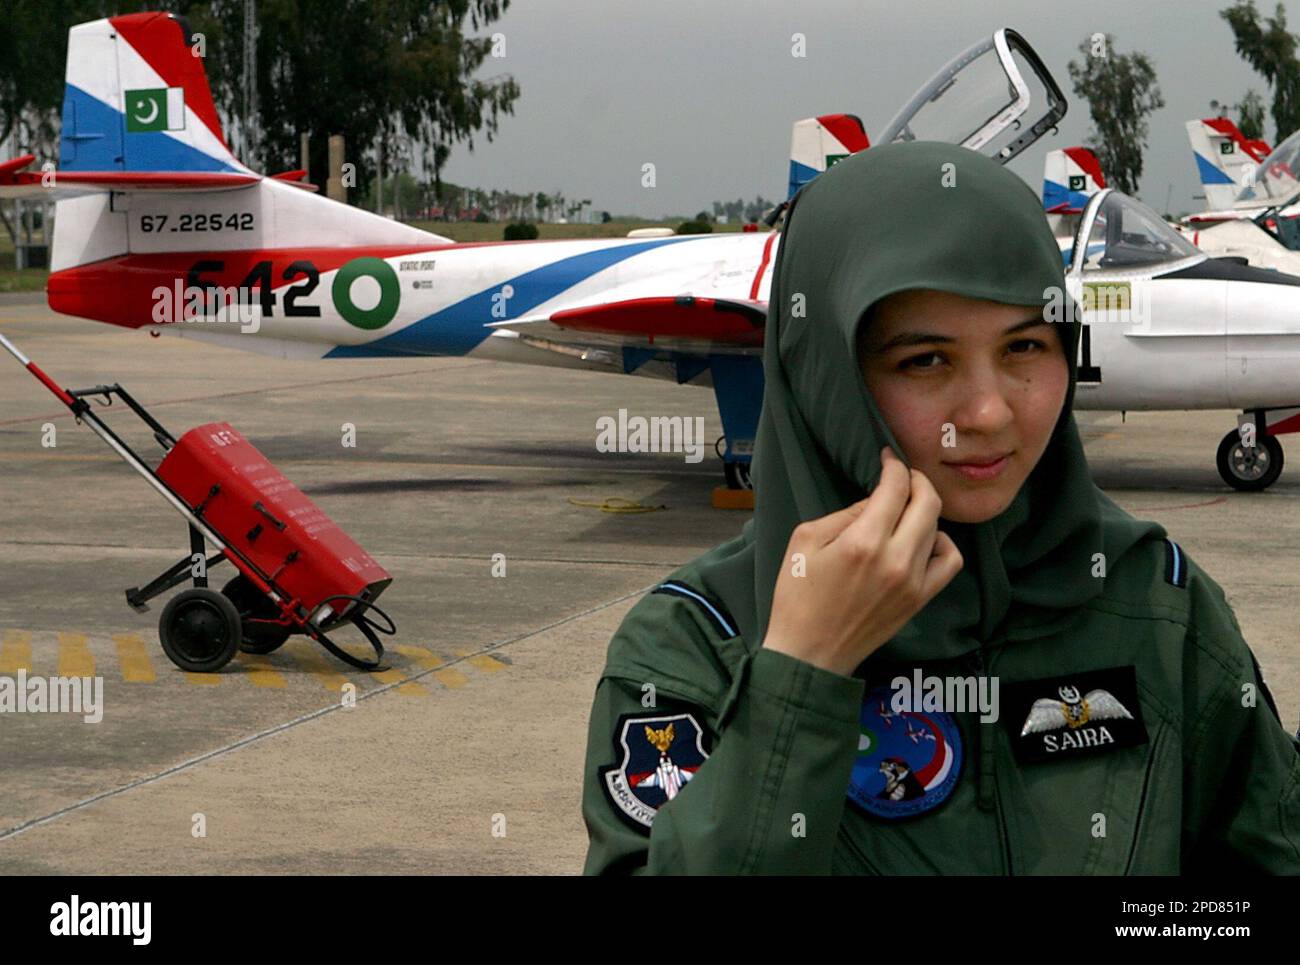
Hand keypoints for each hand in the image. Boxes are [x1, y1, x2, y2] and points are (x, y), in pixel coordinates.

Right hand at [761, 447, 963, 675]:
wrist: (809, 653)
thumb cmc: (797, 596)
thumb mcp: (806, 541)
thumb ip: (845, 514)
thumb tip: (875, 501)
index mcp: (863, 542)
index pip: (896, 488)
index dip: (894, 466)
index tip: (887, 458)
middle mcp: (895, 560)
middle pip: (927, 502)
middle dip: (916, 480)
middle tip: (902, 477)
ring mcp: (913, 582)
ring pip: (939, 528)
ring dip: (925, 510)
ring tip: (907, 510)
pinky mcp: (919, 599)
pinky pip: (949, 562)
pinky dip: (942, 543)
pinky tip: (922, 541)